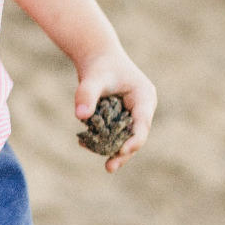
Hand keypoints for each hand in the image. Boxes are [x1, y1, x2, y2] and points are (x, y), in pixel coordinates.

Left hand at [74, 50, 156, 173]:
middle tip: (109, 168)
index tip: (120, 152)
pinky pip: (115, 133)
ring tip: (100, 162)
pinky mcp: (123, 117)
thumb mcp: (92, 78)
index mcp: (144, 97)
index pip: (142, 124)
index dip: (133, 141)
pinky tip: (85, 143)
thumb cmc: (99, 65)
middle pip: (136, 135)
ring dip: (112, 149)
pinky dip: (103, 139)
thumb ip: (86, 95)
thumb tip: (81, 116)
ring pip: (126, 137)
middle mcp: (142, 107)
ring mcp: (133, 113)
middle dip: (123, 152)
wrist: (97, 56)